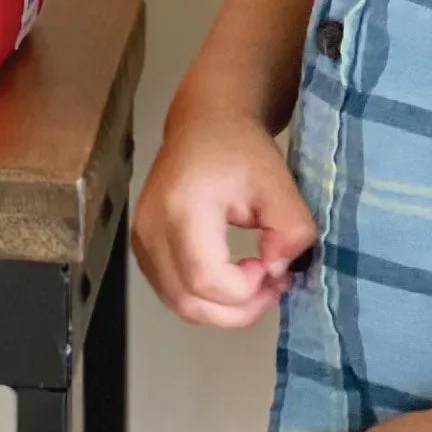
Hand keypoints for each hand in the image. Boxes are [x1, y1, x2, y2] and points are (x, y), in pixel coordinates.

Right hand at [131, 108, 315, 328]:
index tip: (273, 268)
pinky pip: (171, 291)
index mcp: (183, 206)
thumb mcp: (280, 184)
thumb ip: (291, 232)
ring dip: (222, 309)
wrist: (205, 122)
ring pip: (179, 304)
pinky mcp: (141, 244)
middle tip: (271, 286)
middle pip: (188, 302)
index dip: (245, 291)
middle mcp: (152, 225)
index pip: (206, 279)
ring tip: (254, 282)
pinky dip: (204, 298)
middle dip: (238, 310)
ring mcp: (141, 237)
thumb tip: (275, 271)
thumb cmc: (241, 148)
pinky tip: (230, 279)